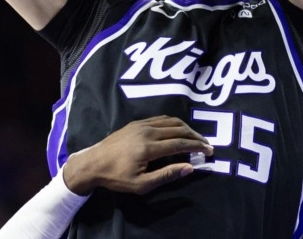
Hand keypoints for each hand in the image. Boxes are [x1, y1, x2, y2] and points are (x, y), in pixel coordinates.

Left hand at [62, 116, 212, 195]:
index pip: (180, 144)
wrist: (93, 163)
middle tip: (207, 144)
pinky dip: (173, 123)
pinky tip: (178, 130)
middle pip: (178, 129)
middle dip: (195, 137)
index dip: (197, 147)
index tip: (209, 151)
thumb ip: (166, 175)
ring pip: (170, 121)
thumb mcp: (141, 184)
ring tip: (195, 138)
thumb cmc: (116, 177)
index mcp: (149, 147)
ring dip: (186, 128)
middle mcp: (147, 131)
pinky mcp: (136, 123)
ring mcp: (141, 124)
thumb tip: (189, 168)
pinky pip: (160, 118)